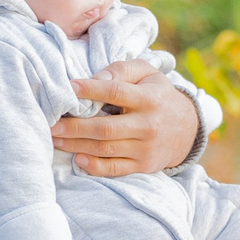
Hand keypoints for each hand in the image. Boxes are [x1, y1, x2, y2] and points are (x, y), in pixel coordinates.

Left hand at [52, 58, 200, 178]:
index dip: (92, 89)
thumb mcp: (147, 73)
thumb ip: (122, 69)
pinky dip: (94, 166)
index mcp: (149, 98)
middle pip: (106, 128)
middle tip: (52, 124)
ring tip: (55, 139)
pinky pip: (114, 169)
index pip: (117, 92)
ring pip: (106, 149)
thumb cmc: (157, 95)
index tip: (69, 87)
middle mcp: (148, 125)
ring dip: (76, 145)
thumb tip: (97, 79)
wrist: (187, 128)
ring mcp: (145, 148)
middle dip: (75, 127)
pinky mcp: (142, 166)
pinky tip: (77, 158)